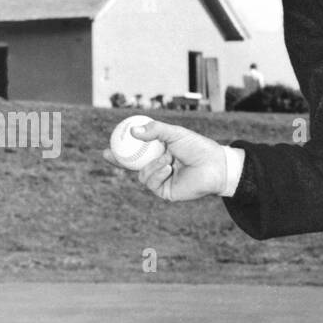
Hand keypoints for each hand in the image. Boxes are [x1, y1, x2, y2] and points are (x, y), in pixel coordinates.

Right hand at [102, 120, 226, 199]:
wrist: (214, 166)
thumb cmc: (197, 147)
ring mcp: (161, 179)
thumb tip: (132, 131)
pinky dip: (157, 174)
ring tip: (167, 159)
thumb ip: (154, 131)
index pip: (136, 150)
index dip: (121, 147)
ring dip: (151, 165)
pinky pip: (150, 183)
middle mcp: (158, 166)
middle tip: (108, 153)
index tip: (109, 141)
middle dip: (118, 160)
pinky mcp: (165, 191)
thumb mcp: (174, 133)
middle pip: (132, 165)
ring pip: (141, 174)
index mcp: (160, 151)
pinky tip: (168, 169)